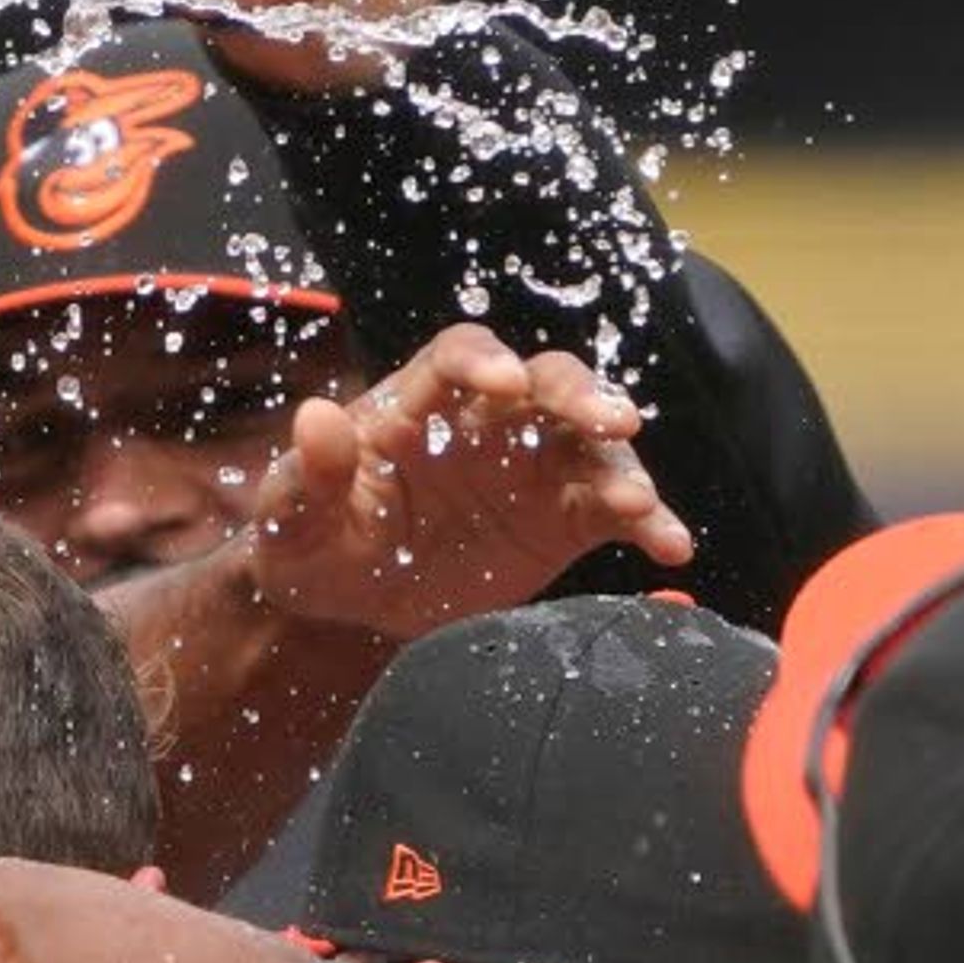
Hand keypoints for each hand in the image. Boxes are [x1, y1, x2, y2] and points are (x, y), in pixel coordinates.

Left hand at [244, 325, 692, 641]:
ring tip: (638, 503)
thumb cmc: (313, 545)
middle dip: (580, 395)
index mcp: (418, 405)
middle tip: (613, 422)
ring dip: (621, 463)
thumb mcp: (291, 522)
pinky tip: (671, 542)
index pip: (458, 357)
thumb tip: (315, 418)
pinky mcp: (563, 519)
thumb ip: (306, 476)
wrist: (348, 605)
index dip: (484, 362)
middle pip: (545, 383)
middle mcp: (486, 422)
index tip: (503, 385)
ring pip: (591, 441)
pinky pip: (614, 508)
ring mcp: (531, 467)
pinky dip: (648, 520)